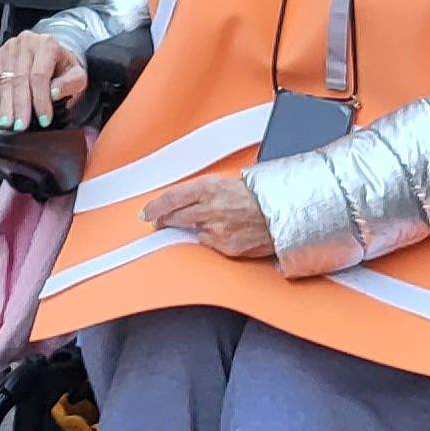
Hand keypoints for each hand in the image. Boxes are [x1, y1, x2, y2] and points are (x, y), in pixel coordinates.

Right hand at [0, 31, 86, 130]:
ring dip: (4, 106)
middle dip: (20, 106)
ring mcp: (10, 49)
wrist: (53, 54)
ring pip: (5, 81)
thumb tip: (54, 93)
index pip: (40, 75)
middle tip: (20, 126)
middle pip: (20, 78)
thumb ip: (70, 83)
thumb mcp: (77, 75)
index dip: (40, 99)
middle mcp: (26, 42)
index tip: (44, 119)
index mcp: (47, 44)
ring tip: (6, 124)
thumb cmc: (64, 67)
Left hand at [140, 174, 273, 260]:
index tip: (147, 212)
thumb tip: (181, 202)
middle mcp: (211, 208)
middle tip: (159, 221)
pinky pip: (208, 244)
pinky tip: (224, 231)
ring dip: (192, 228)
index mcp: (210, 187)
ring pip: (191, 231)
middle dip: (164, 220)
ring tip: (207, 222)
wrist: (282, 212)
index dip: (156, 206)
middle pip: (175, 216)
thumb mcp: (226, 184)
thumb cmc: (257, 196)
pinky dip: (211, 239)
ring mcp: (218, 229)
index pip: (173, 197)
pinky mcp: (225, 246)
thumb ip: (202, 193)